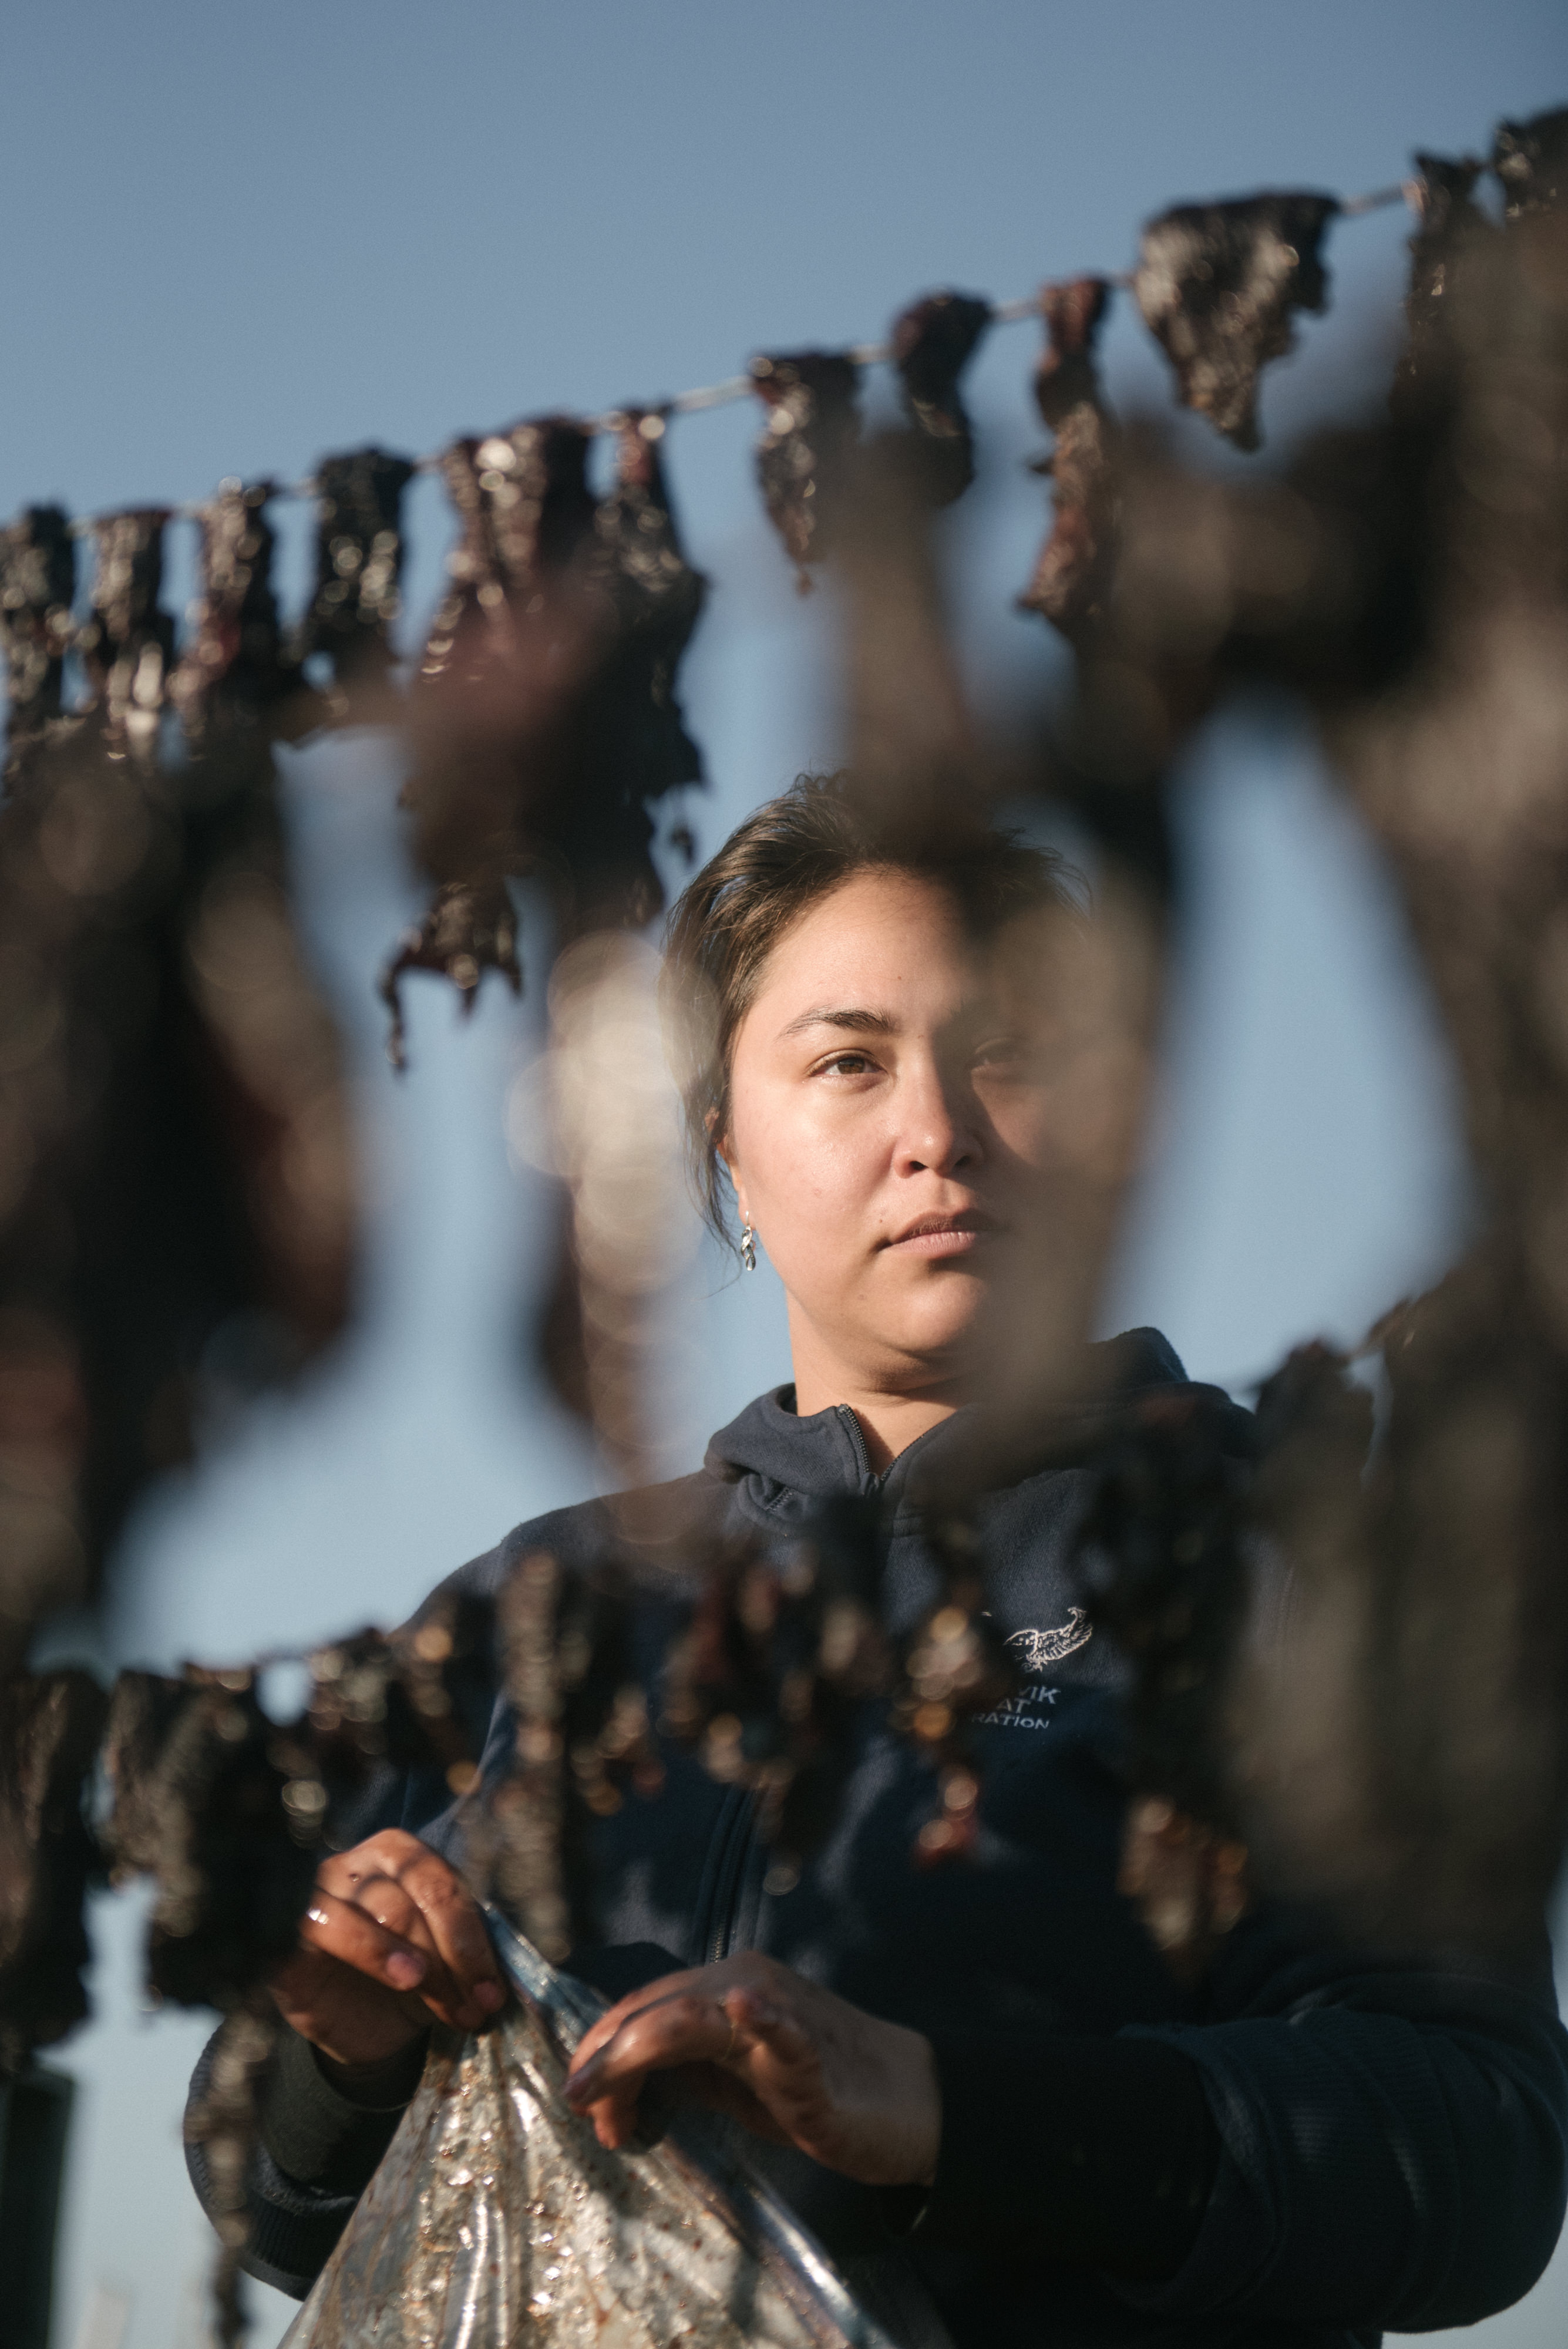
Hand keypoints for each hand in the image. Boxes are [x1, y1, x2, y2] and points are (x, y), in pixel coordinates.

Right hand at [270, 1829, 505, 2072]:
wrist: (353, 2027)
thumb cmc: (404, 1980)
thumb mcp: (443, 1960)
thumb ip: (468, 1945)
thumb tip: (510, 1961)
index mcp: (398, 1855)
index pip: (443, 1881)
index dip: (473, 1935)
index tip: (494, 1988)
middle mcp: (357, 1863)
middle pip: (417, 1895)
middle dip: (456, 1955)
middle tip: (479, 2004)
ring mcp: (319, 1891)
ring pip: (385, 1909)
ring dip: (426, 1963)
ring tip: (449, 2004)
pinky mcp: (289, 1929)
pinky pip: (331, 1925)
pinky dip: (373, 1950)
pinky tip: (405, 1977)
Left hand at [563, 1952, 939, 2187]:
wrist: (905, 2102)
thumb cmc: (814, 2090)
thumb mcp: (733, 2080)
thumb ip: (683, 2071)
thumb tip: (618, 2090)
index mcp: (720, 1988)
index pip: (640, 2008)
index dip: (600, 2054)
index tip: (582, 2107)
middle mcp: (743, 1983)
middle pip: (651, 2010)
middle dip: (604, 2062)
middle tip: (583, 2114)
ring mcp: (778, 2013)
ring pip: (689, 2016)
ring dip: (636, 2055)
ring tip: (604, 2097)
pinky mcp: (812, 2054)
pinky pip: (781, 2029)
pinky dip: (760, 2017)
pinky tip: (745, 2009)